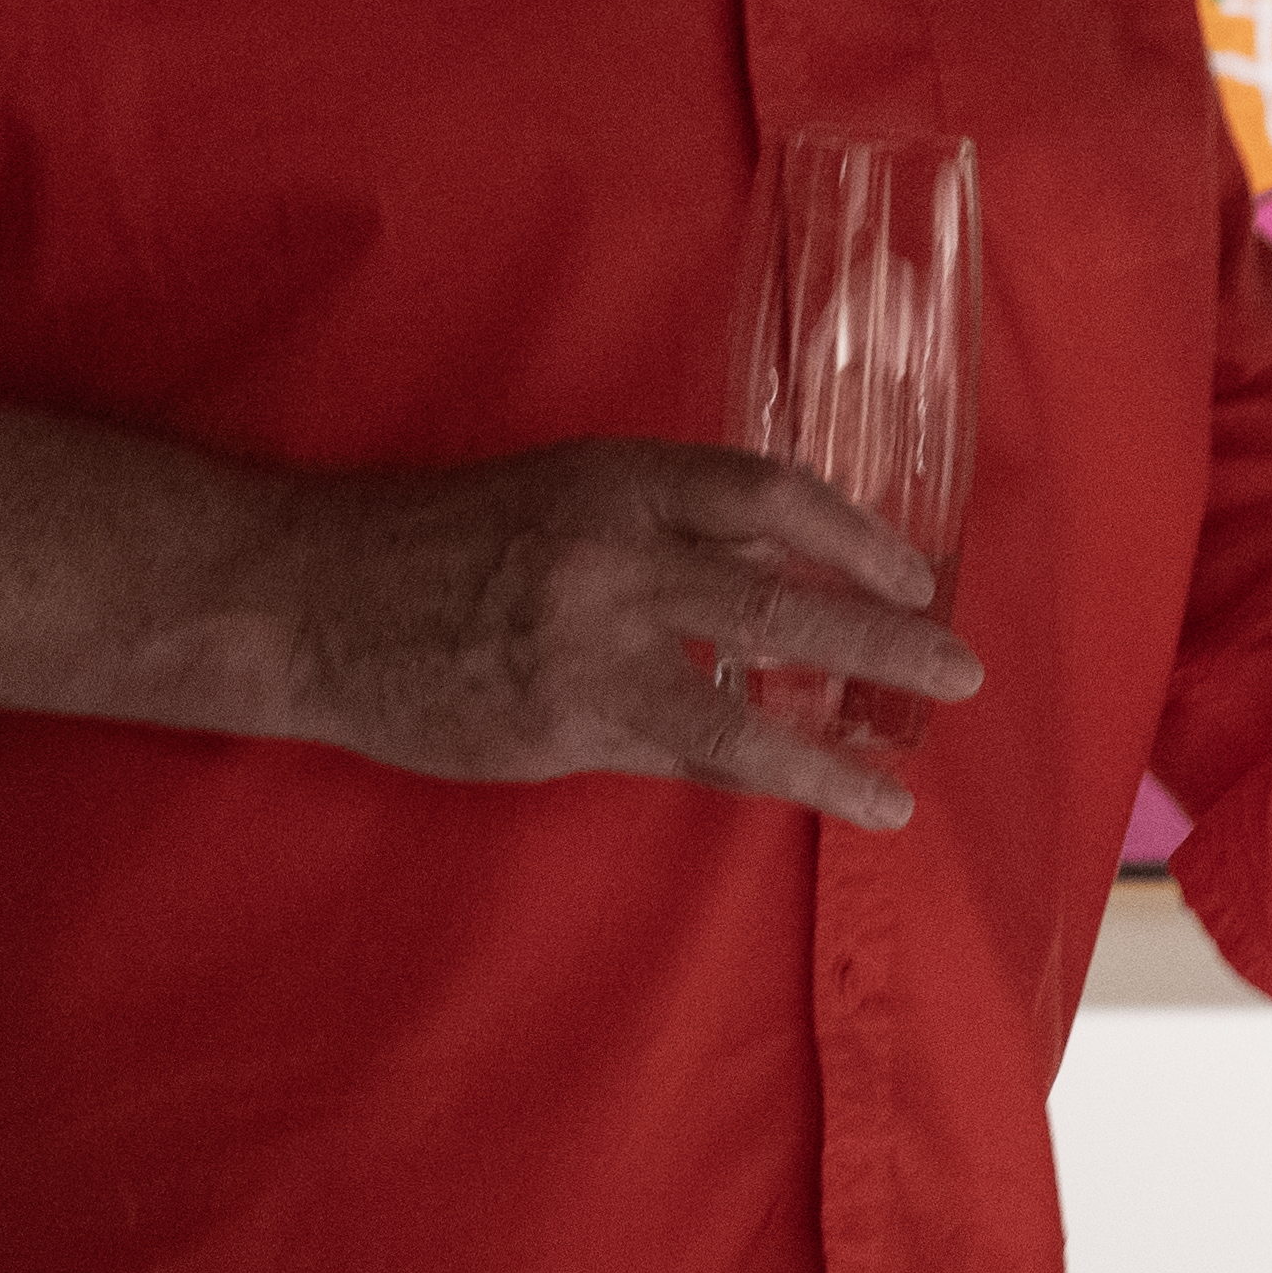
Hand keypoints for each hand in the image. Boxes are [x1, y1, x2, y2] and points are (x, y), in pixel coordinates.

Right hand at [264, 440, 977, 824]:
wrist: (311, 599)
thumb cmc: (440, 540)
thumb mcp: (561, 493)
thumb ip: (664, 528)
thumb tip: (772, 571)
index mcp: (617, 480)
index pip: (770, 492)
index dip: (856, 533)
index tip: (915, 572)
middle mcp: (610, 559)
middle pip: (781, 601)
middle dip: (886, 640)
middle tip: (960, 669)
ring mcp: (584, 653)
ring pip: (739, 715)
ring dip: (831, 756)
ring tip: (895, 791)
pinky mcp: (557, 730)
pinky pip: (676, 762)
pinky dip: (747, 776)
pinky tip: (797, 791)